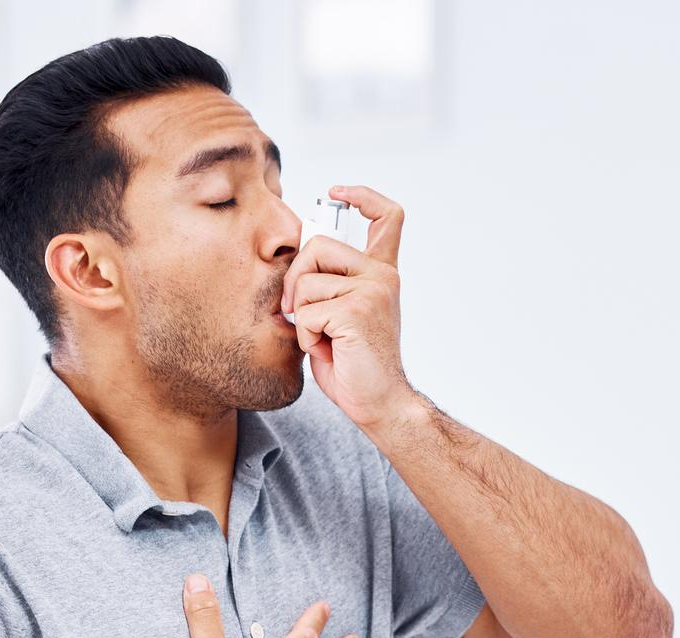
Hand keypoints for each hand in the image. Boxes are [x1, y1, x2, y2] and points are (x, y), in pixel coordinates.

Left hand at [281, 185, 414, 430]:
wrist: (379, 403)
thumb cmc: (356, 365)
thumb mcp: (339, 314)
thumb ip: (327, 284)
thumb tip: (293, 264)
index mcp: (381, 273)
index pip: (386, 216)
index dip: (361, 195)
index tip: (337, 192)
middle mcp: (382, 276)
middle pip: (318, 246)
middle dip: (295, 279)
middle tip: (301, 312)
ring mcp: (373, 290)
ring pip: (307, 282)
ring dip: (303, 317)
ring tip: (324, 339)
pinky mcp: (357, 311)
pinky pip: (308, 312)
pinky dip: (307, 336)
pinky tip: (328, 350)